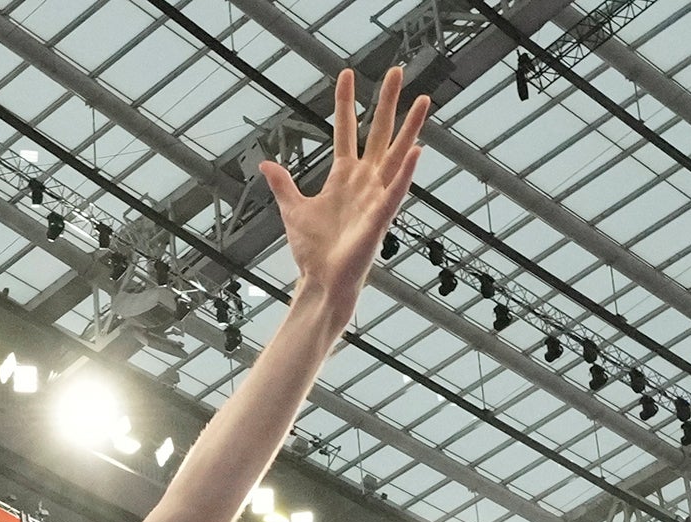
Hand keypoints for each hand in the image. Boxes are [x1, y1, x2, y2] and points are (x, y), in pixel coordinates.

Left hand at [260, 67, 430, 318]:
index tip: (347, 74)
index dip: (345, 102)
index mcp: (344, 177)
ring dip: (410, 128)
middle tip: (397, 71)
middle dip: (387, 102)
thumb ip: (284, 184)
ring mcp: (375, 197)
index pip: (346, 130)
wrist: (321, 281)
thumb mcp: (293, 209)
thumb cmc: (312, 252)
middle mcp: (364, 181)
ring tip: (423, 100)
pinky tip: (417, 151)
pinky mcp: (380, 218)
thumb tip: (267, 163)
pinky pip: (396, 191)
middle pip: (379, 133)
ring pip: (396, 155)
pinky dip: (406, 173)